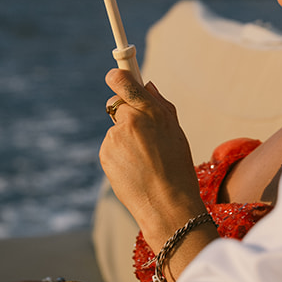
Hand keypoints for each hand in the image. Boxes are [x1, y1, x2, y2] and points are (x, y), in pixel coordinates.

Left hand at [100, 69, 208, 254]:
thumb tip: (146, 85)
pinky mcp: (105, 155)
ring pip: (115, 130)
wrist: (167, 205)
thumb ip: (160, 104)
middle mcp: (129, 121)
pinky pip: (110, 147)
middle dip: (124, 113)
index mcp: (150, 111)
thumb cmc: (177, 167)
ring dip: (124, 139)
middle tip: (140, 133)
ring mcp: (114, 138)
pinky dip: (118, 155)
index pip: (124, 81)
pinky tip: (133, 169)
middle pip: (117, 105)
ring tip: (143, 160)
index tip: (115, 75)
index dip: (118, 76)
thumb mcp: (176, 131)